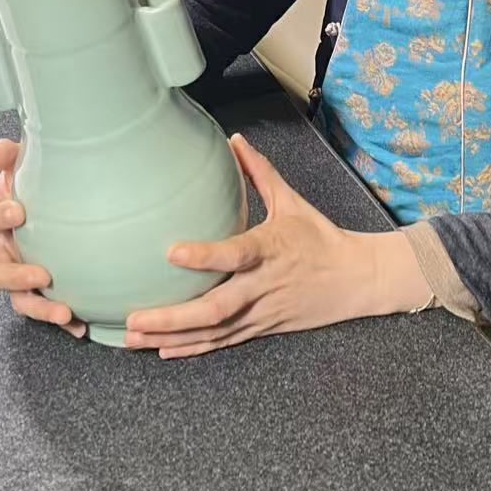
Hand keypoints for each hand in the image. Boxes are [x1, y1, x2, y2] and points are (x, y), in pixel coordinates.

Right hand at [0, 138, 86, 337]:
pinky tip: (80, 326)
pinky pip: (45, 310)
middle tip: (42, 275)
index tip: (19, 213)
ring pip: (18, 299)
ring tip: (64, 311)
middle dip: (16, 277)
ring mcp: (18, 274)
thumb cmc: (36, 183)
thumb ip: (7, 154)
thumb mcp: (22, 163)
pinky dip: (62, 321)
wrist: (61, 202)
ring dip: (40, 309)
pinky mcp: (38, 291)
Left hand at [123, 133, 431, 358]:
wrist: (356, 280)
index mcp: (270, 249)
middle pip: (216, 309)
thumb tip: (234, 139)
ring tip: (133, 338)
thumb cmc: (320, 237)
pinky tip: (163, 351)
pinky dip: (192, 348)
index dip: (205, 256)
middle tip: (134, 318)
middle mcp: (263, 285)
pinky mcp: (262, 328)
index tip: (171, 251)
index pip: (236, 254)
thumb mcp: (292, 202)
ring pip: (213, 332)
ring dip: (172, 338)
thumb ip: (260, 172)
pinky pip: (223, 343)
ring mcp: (261, 312)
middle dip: (172, 317)